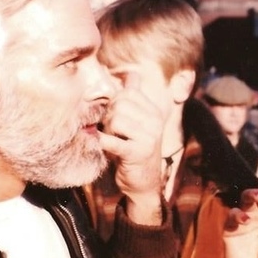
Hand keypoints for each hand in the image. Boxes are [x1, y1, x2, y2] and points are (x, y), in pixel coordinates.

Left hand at [99, 70, 163, 224]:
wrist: (144, 183)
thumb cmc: (135, 148)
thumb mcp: (137, 121)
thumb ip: (134, 98)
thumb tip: (130, 73)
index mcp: (156, 111)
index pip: (129, 92)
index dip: (115, 102)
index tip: (115, 116)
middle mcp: (156, 121)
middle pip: (121, 103)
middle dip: (109, 115)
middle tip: (111, 130)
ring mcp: (149, 137)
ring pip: (116, 120)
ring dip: (108, 130)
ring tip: (112, 140)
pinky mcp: (138, 153)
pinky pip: (113, 141)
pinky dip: (103, 142)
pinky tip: (101, 143)